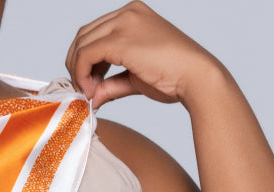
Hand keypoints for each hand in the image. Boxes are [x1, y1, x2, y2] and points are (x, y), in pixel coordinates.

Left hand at [65, 1, 221, 109]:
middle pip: (83, 36)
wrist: (195, 77)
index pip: (92, 33)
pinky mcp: (121, 40)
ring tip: (91, 92)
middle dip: (77, 66)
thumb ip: (110, 83)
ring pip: (81, 45)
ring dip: (78, 72)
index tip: (90, 84)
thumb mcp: (133, 77)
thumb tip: (91, 97)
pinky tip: (93, 91)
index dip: (84, 61)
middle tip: (86, 90)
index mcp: (132, 14)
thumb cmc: (172, 76)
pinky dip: (82, 75)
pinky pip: (86, 55)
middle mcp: (127, 12)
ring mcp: (124, 22)